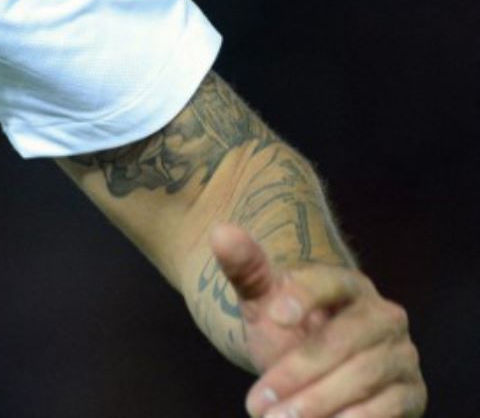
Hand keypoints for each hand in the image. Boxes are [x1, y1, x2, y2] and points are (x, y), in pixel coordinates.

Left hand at [211, 224, 424, 417]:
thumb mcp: (262, 302)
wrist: (314, 373)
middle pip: (342, 340)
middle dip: (296, 372)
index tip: (272, 315)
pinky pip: (390, 407)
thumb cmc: (286, 330)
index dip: (303, 295)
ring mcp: (401, 355)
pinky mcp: (411, 393)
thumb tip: (221, 231)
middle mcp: (383, 317)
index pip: (328, 283)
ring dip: (318, 402)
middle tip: (256, 403)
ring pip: (363, 376)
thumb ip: (245, 269)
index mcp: (347, 285)